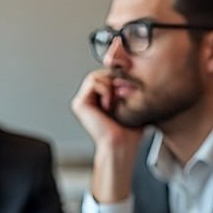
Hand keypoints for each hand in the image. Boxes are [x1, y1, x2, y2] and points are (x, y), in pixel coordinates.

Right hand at [71, 69, 144, 203]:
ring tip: (115, 103)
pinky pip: (93, 81)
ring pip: (97, 75)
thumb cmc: (130, 130)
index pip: (108, 76)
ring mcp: (82, 101)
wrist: (122, 144)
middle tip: (124, 95)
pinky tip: (108, 105)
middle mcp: (89, 100)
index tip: (130, 89)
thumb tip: (131, 68)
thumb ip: (129, 87)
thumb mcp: (133, 104)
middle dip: (116, 80)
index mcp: (99, 100)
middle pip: (102, 73)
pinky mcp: (79, 103)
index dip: (121, 77)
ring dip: (111, 86)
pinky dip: (105, 90)